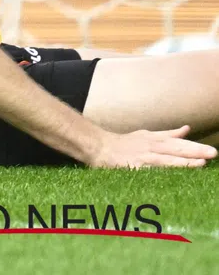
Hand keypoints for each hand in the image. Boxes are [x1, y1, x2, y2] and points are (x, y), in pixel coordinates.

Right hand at [87, 125, 213, 168]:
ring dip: (184, 161)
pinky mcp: (134, 167)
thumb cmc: (124, 143)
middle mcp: (151, 147)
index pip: (179, 143)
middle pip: (176, 149)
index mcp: (155, 140)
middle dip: (195, 152)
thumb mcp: (147, 135)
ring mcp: (143, 157)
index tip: (212, 151)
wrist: (98, 146)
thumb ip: (168, 134)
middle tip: (213, 153)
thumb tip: (187, 130)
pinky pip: (151, 170)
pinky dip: (163, 171)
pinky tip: (174, 175)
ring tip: (201, 163)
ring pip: (167, 159)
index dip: (196, 147)